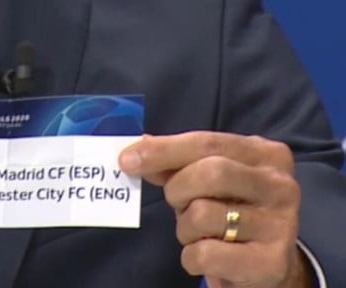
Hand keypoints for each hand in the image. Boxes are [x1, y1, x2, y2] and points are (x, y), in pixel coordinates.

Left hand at [119, 131, 313, 287]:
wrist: (267, 264)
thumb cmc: (231, 209)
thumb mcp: (208, 178)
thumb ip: (175, 162)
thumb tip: (135, 151)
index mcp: (266, 153)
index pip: (207, 142)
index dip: (163, 150)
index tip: (127, 160)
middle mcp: (281, 186)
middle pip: (210, 173)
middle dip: (178, 189)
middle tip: (177, 203)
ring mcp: (281, 225)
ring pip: (203, 215)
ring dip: (185, 228)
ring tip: (199, 232)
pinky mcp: (271, 263)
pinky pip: (206, 254)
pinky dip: (192, 256)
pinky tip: (207, 255)